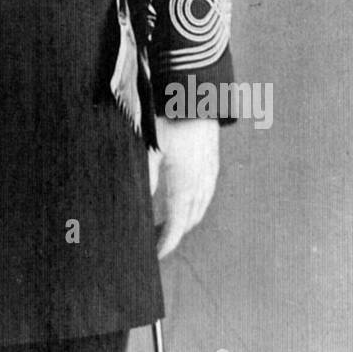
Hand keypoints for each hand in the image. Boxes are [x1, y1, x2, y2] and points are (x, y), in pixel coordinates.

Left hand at [148, 115, 218, 258]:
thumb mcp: (151, 149)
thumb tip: (139, 204)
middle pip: (189, 221)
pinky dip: (192, 205)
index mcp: (184, 185)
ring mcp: (209, 174)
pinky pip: (205, 195)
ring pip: (199, 208)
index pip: (177, 226)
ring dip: (184, 221)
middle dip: (173, 234)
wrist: (196, 96)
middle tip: (153, 239)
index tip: (156, 255)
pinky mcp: (212, 164)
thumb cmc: (169, 120)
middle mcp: (201, 184)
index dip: (167, 243)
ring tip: (164, 222)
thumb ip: (146, 178)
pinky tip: (180, 200)